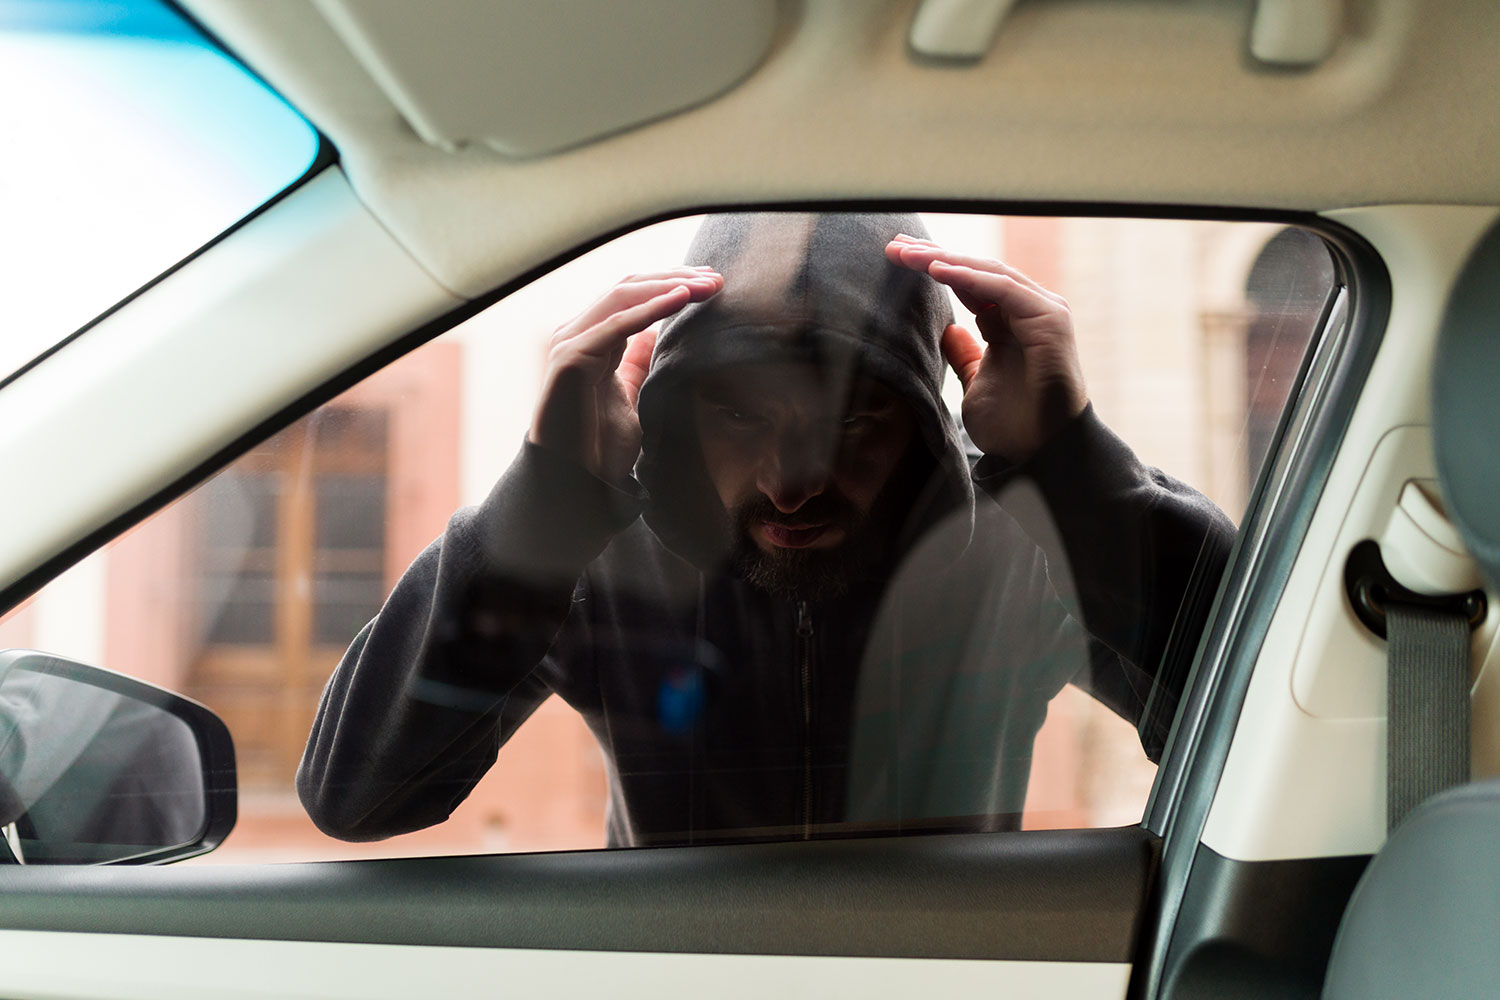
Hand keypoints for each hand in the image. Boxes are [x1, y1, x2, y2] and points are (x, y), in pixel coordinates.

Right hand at [529, 267, 721, 482]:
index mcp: (592, 339)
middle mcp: (578, 333)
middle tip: (718, 278)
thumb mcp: (630, 398)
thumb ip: (637, 366)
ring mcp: (571, 342)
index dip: (671, 283)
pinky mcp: (572, 357)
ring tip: (708, 284)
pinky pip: (617, 324)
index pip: (633, 295)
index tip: (712, 284)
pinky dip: (651, 308)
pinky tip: (681, 298)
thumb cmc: (599, 448)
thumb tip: (653, 337)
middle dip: (676, 277)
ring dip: (670, 285)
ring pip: (624, 295)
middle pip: (630, 287)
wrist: (575, 483)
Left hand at [886, 235, 1086, 463]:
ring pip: (987, 272)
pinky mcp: (1049, 320)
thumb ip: (964, 355)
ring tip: (907, 254)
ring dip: (945, 260)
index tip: (896, 258)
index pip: (969, 283)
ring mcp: (1042, 312)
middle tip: (894, 246)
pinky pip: (1002, 289)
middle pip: (976, 271)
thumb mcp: (975, 383)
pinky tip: (936, 269)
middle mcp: (1029, 310)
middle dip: (933, 256)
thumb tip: (948, 331)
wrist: (1040, 455)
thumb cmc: (1013, 425)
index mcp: (1011, 321)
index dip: (933, 267)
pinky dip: (969, 277)